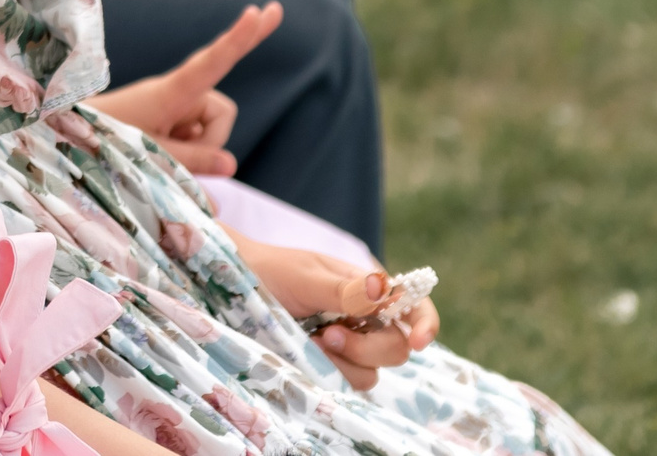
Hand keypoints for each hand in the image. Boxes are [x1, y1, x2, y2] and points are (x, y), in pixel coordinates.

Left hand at [87, 2, 280, 175]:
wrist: (71, 135)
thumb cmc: (105, 138)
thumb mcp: (149, 153)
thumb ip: (191, 160)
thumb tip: (232, 164)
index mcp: (171, 92)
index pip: (212, 61)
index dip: (238, 39)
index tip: (260, 12)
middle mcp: (179, 94)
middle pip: (223, 110)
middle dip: (216, 133)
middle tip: (248, 48)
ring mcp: (175, 106)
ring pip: (211, 131)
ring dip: (196, 150)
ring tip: (158, 156)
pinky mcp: (169, 119)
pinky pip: (197, 138)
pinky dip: (189, 152)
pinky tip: (162, 157)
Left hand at [231, 240, 439, 390]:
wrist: (232, 287)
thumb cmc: (269, 272)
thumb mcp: (306, 277)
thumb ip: (344, 289)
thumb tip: (383, 287)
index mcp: (367, 289)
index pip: (412, 305)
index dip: (425, 324)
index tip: (418, 342)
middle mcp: (363, 319)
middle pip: (394, 348)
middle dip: (366, 347)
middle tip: (329, 334)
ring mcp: (345, 347)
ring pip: (370, 373)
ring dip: (343, 362)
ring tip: (311, 342)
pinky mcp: (325, 368)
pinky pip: (343, 384)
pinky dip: (329, 374)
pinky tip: (306, 355)